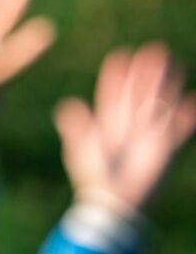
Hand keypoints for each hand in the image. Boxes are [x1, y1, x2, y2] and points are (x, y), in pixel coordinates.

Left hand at [55, 44, 195, 210]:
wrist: (112, 204)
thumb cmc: (93, 178)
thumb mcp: (79, 149)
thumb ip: (74, 126)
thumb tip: (69, 105)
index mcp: (108, 124)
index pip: (114, 94)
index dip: (118, 77)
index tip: (121, 56)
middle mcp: (130, 127)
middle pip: (140, 93)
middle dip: (147, 73)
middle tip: (154, 49)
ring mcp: (150, 136)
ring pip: (161, 103)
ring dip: (167, 84)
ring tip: (174, 63)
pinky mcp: (167, 150)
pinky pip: (181, 129)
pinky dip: (187, 116)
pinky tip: (193, 101)